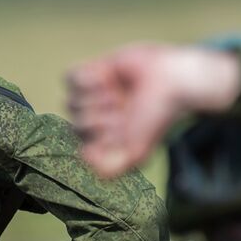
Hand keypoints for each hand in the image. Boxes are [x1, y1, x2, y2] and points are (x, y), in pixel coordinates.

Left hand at [66, 43, 240, 177]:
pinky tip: (107, 78)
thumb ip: (111, 170)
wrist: (171, 81)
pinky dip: (87, 80)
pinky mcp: (94, 70)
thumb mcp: (137, 153)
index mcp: (104, 139)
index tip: (122, 132)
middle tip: (125, 109)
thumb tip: (82, 157)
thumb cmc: (156, 117)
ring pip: (69, 102)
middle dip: (101, 119)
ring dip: (96, 99)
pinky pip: (70, 77)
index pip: (82, 146)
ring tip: (118, 93)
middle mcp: (96, 118)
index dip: (99, 140)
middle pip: (75, 124)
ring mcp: (92, 94)